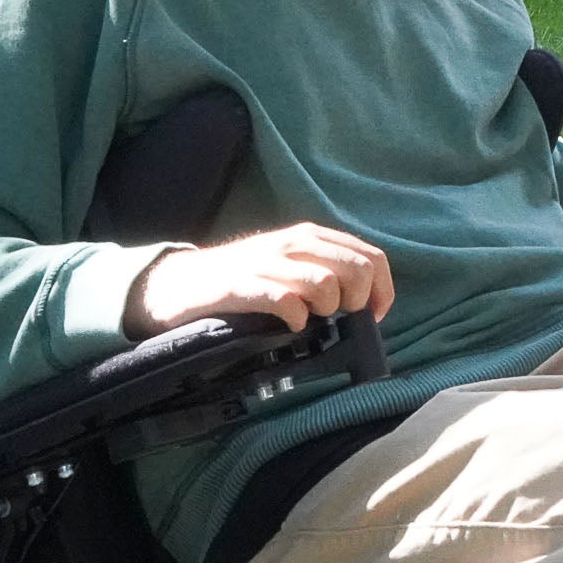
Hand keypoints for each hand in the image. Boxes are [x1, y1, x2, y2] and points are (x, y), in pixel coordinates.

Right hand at [125, 221, 393, 337]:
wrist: (180, 283)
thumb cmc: (244, 279)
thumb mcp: (290, 265)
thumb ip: (327, 273)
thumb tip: (367, 303)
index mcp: (312, 237)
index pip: (371, 257)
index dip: (382, 290)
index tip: (372, 315)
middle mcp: (294, 243)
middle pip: (357, 269)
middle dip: (358, 300)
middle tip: (339, 318)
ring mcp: (267, 263)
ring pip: (325, 282)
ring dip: (327, 308)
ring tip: (311, 319)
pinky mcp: (241, 286)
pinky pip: (284, 300)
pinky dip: (296, 317)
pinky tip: (290, 326)